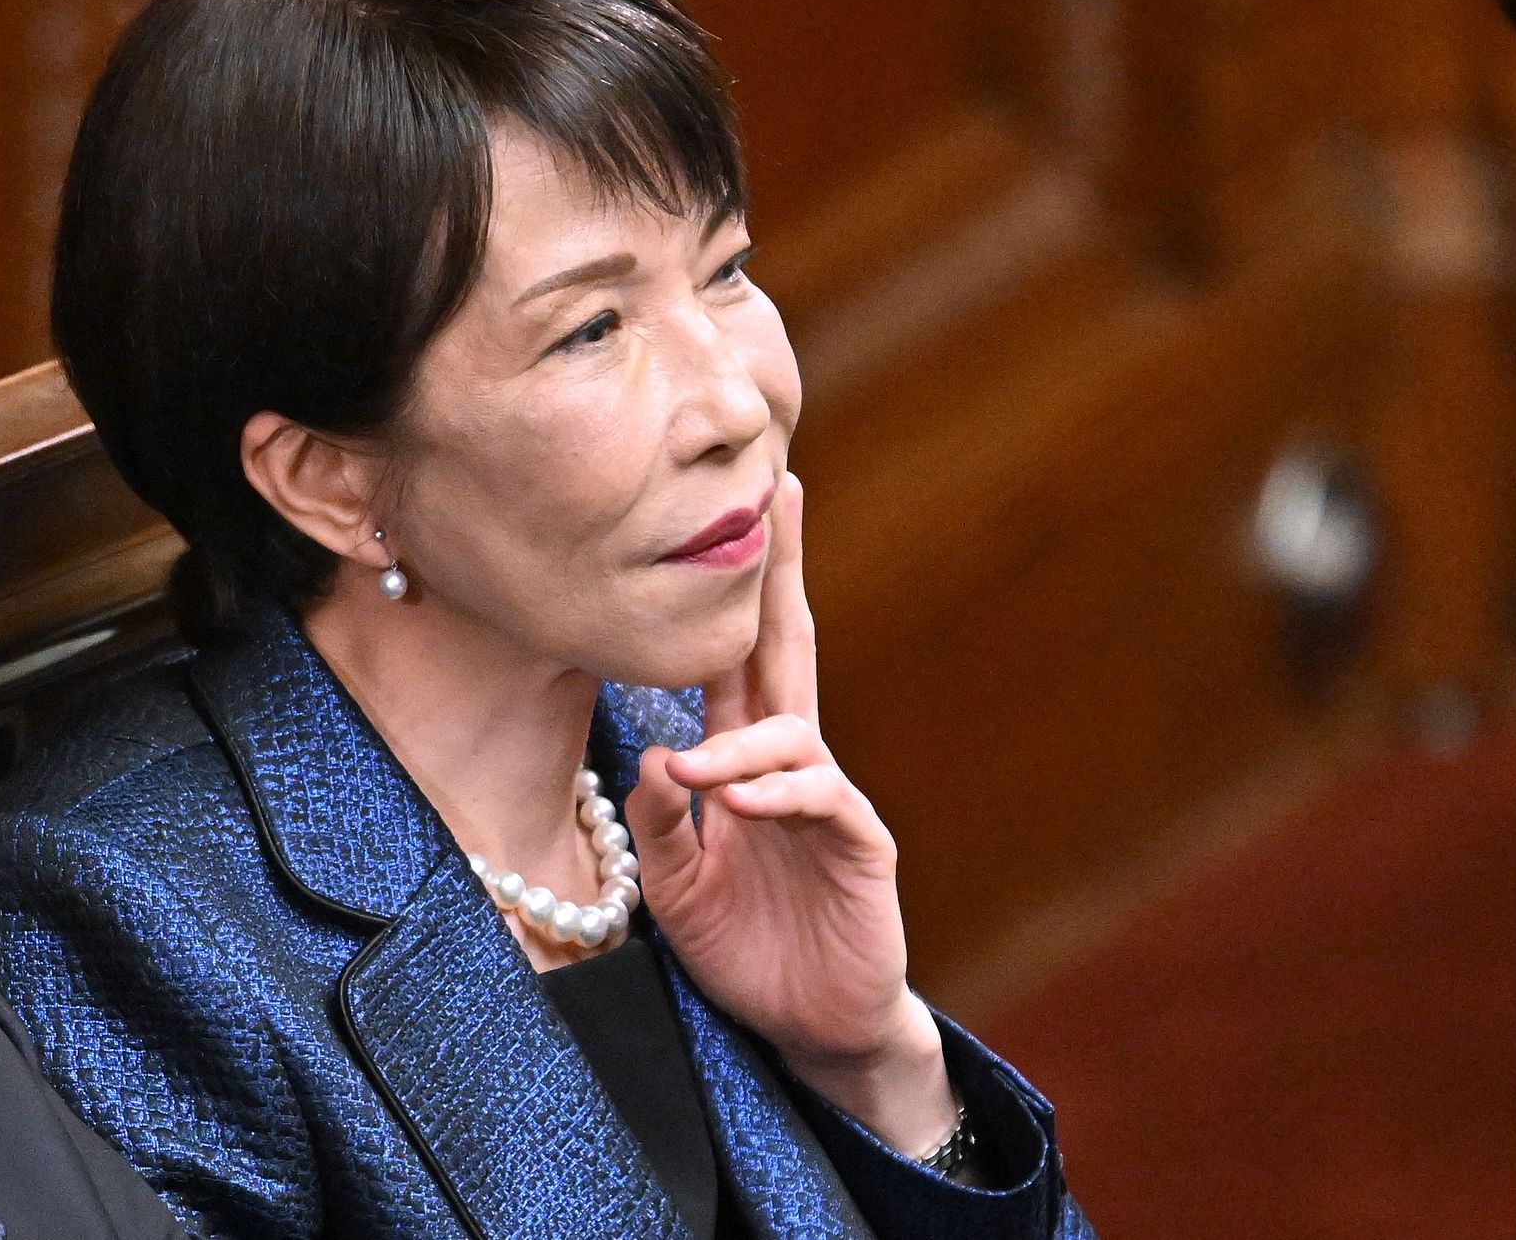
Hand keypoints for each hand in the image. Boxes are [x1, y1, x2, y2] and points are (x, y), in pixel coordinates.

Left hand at [626, 473, 956, 1154]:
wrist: (808, 1025)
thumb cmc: (742, 945)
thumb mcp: (673, 883)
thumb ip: (659, 822)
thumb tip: (654, 757)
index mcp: (740, 759)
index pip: (733, 657)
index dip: (729, 590)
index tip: (722, 513)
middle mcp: (789, 762)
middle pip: (787, 648)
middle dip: (783, 570)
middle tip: (782, 489)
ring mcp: (828, 801)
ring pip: (792, 733)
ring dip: (739, 746)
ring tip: (698, 776)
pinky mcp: (860, 846)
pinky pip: (821, 800)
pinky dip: (778, 794)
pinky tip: (741, 800)